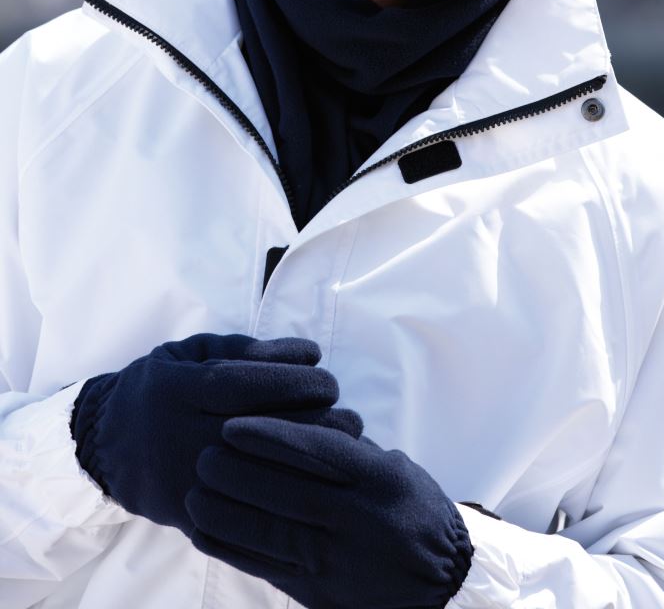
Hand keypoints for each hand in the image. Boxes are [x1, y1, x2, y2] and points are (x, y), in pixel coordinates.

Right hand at [71, 334, 361, 534]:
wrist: (107, 443)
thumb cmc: (163, 385)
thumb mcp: (192, 353)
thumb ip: (246, 351)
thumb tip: (307, 354)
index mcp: (178, 390)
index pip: (243, 386)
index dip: (292, 382)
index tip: (329, 381)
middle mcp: (179, 437)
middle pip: (257, 434)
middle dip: (314, 425)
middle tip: (350, 416)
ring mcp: (184, 481)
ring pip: (257, 477)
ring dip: (309, 464)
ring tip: (344, 448)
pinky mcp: (191, 517)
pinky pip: (244, 513)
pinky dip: (285, 499)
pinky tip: (316, 484)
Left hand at [186, 417, 472, 608]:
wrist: (441, 582)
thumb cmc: (413, 509)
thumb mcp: (394, 468)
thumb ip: (348, 449)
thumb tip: (294, 420)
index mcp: (379, 478)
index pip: (318, 452)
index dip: (272, 437)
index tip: (234, 423)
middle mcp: (358, 518)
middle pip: (288, 492)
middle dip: (239, 473)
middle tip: (202, 454)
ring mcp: (338, 558)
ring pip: (272, 533)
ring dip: (227, 512)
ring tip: (195, 492)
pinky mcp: (320, 590)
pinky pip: (268, 568)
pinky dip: (233, 550)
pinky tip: (204, 532)